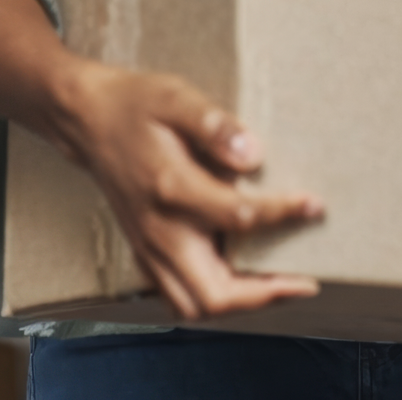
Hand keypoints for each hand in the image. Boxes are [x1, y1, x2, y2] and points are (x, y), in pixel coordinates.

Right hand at [49, 60, 321, 320]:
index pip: (238, 217)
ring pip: (195, 305)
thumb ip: (214, 125)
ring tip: (277, 285)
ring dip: (239, 303)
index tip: (313, 206)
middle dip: (264, 293)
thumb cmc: (134, 105)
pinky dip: (212, 299)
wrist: (88, 118)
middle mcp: (158, 229)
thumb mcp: (174, 98)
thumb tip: (253, 155)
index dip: (283, 215)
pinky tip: (239, 281)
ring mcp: (148, 246)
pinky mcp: (144, 251)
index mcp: (169, 187)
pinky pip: (178, 296)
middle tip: (303, 280)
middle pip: (213, 293)